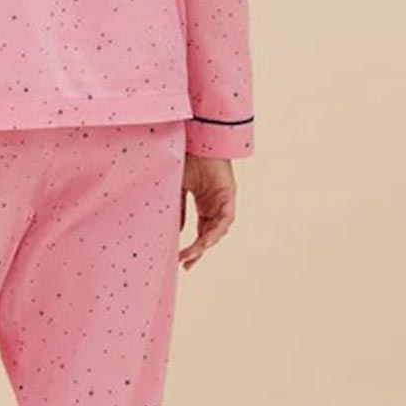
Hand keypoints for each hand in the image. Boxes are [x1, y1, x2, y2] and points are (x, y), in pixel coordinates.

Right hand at [179, 154, 236, 270]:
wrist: (195, 140)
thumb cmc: (186, 159)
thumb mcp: (177, 188)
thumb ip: (179, 209)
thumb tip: (177, 232)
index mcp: (204, 202)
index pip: (201, 230)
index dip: (193, 246)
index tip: (182, 260)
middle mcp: (215, 204)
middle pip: (209, 234)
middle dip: (199, 251)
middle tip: (187, 265)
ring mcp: (223, 200)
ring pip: (218, 230)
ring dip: (206, 243)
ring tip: (192, 254)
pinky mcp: (228, 195)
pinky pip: (225, 219)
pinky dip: (216, 231)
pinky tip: (205, 241)